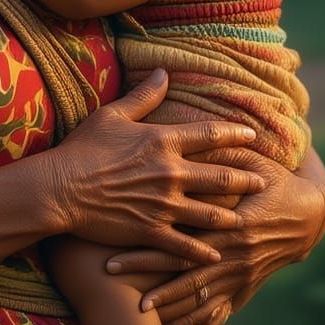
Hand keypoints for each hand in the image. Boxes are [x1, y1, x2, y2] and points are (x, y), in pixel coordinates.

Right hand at [45, 70, 266, 265]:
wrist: (60, 187)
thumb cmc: (83, 147)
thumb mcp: (112, 115)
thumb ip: (143, 96)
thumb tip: (164, 71)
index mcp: (162, 141)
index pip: (209, 135)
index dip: (235, 134)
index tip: (253, 136)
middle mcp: (170, 173)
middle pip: (220, 177)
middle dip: (246, 179)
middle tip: (264, 182)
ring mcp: (163, 206)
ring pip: (210, 213)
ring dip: (232, 216)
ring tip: (246, 219)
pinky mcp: (151, 231)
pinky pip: (186, 245)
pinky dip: (203, 251)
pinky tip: (217, 253)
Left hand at [104, 146, 324, 324]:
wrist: (311, 214)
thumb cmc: (276, 179)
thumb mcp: (253, 160)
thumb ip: (220, 152)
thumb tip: (185, 138)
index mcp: (235, 223)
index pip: (182, 238)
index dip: (148, 246)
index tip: (113, 249)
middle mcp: (237, 254)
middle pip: (184, 272)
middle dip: (147, 274)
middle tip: (109, 272)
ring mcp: (242, 274)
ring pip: (199, 296)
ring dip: (168, 303)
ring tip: (138, 309)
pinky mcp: (247, 286)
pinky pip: (218, 309)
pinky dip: (196, 320)